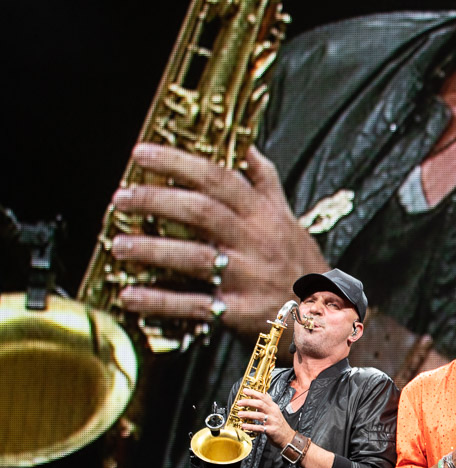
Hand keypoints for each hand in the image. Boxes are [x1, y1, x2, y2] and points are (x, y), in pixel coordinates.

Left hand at [109, 144, 327, 337]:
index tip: (142, 153)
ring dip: (151, 250)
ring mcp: (247, 279)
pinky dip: (159, 301)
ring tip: (118, 245)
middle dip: (157, 201)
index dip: (179, 162)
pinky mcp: (238, 313)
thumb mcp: (289, 221)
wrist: (325, 319)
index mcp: (264, 216)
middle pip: (202, 212)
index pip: (220, 178)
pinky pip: (193, 305)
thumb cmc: (300, 267)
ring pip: (194, 258)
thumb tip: (247, 148)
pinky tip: (129, 295)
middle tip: (121, 198)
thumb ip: (265, 184)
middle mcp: (255, 243)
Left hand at [235, 388, 293, 447]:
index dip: (254, 393)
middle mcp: (273, 412)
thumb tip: (265, 394)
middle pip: (260, 404)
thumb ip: (269, 403)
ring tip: (239, 414)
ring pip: (259, 415)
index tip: (245, 390)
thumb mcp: (276, 411)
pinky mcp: (271, 430)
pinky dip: (251, 426)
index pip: (263, 397)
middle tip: (239, 402)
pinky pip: (259, 428)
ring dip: (248, 414)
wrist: (287, 437)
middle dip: (249, 402)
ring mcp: (272, 421)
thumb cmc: (280, 424)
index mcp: (273, 407)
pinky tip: (244, 426)